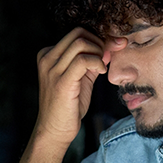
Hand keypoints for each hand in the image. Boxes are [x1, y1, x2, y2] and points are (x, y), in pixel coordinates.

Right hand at [35, 27, 126, 145]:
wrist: (54, 130)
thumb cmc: (68, 106)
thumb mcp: (81, 78)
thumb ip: (93, 62)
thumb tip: (111, 46)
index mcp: (49, 54)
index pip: (76, 33)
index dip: (98, 38)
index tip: (114, 45)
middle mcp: (47, 58)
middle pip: (78, 33)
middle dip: (100, 41)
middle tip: (109, 57)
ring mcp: (52, 69)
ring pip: (81, 43)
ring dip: (99, 52)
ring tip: (103, 67)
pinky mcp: (61, 81)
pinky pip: (82, 60)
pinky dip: (97, 62)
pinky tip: (102, 71)